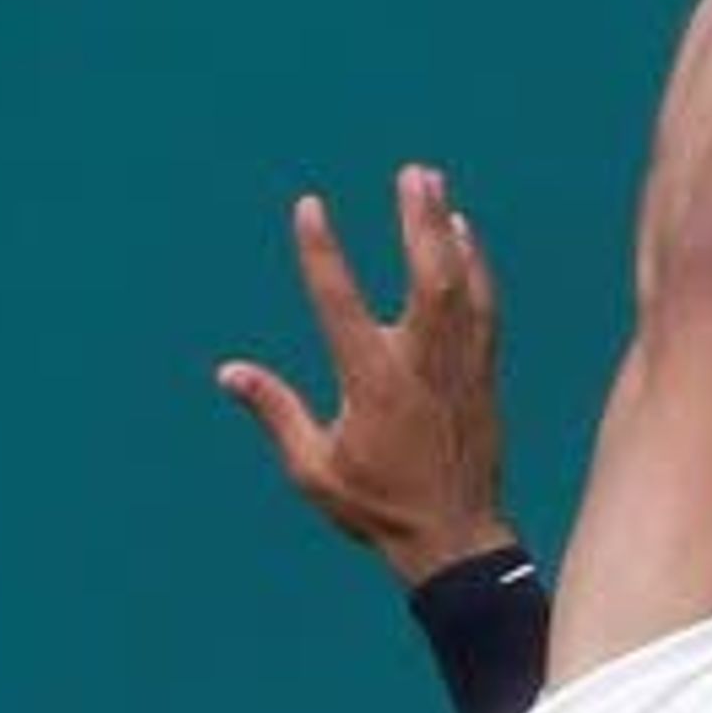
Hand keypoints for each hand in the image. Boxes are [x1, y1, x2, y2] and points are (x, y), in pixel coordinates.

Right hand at [217, 164, 514, 581]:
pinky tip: (465, 236)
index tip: (310, 208)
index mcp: (373, 385)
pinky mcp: (483, 374)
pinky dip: (474, 266)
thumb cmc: (379, 507)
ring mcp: (460, 367)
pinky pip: (482, 306)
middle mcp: (421, 366)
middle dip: (418, 222)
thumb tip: (228, 373)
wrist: (455, 538)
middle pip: (427, 278)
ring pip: (460, 284)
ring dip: (445, 231)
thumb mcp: (315, 469)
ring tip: (432, 184)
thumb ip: (276, 412)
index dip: (323, 254)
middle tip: (414, 174)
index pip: (340, 304)